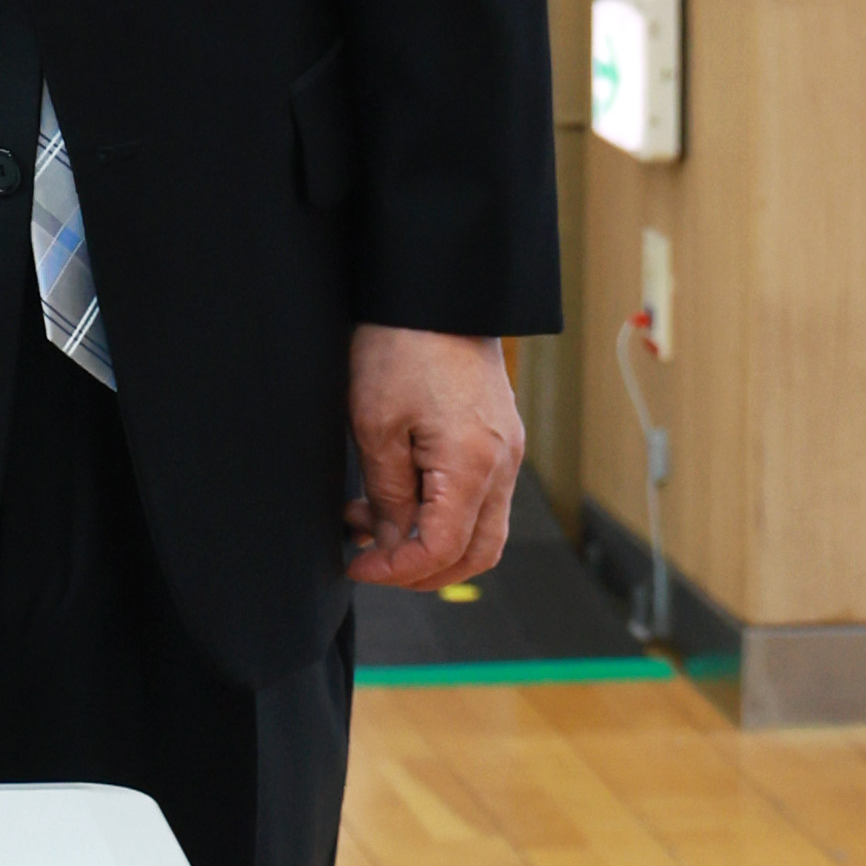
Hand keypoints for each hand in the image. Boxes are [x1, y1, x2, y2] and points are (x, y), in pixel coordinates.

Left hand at [344, 325, 524, 589]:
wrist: (435, 294)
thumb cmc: (400, 347)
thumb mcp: (375, 424)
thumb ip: (387, 494)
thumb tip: (390, 540)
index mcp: (474, 464)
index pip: (443, 549)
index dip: (398, 569)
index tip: (358, 567)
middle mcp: (503, 465)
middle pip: (477, 554)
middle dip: (423, 572)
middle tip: (371, 564)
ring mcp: (506, 452)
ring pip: (481, 531)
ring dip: (430, 544)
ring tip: (370, 525)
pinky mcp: (498, 439)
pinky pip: (479, 499)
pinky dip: (441, 514)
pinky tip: (394, 497)